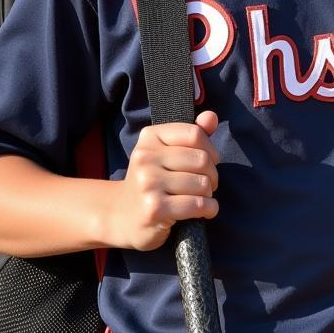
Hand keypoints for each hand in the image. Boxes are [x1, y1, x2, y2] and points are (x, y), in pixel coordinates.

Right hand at [116, 110, 220, 250]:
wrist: (121, 215)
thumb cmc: (151, 180)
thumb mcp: (166, 152)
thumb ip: (191, 134)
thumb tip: (212, 117)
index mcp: (149, 137)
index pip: (194, 133)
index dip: (210, 149)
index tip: (209, 161)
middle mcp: (146, 157)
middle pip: (202, 159)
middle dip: (212, 175)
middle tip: (205, 184)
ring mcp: (149, 183)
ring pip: (202, 184)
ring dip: (208, 194)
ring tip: (199, 197)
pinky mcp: (155, 208)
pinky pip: (198, 205)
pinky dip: (209, 209)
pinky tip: (204, 211)